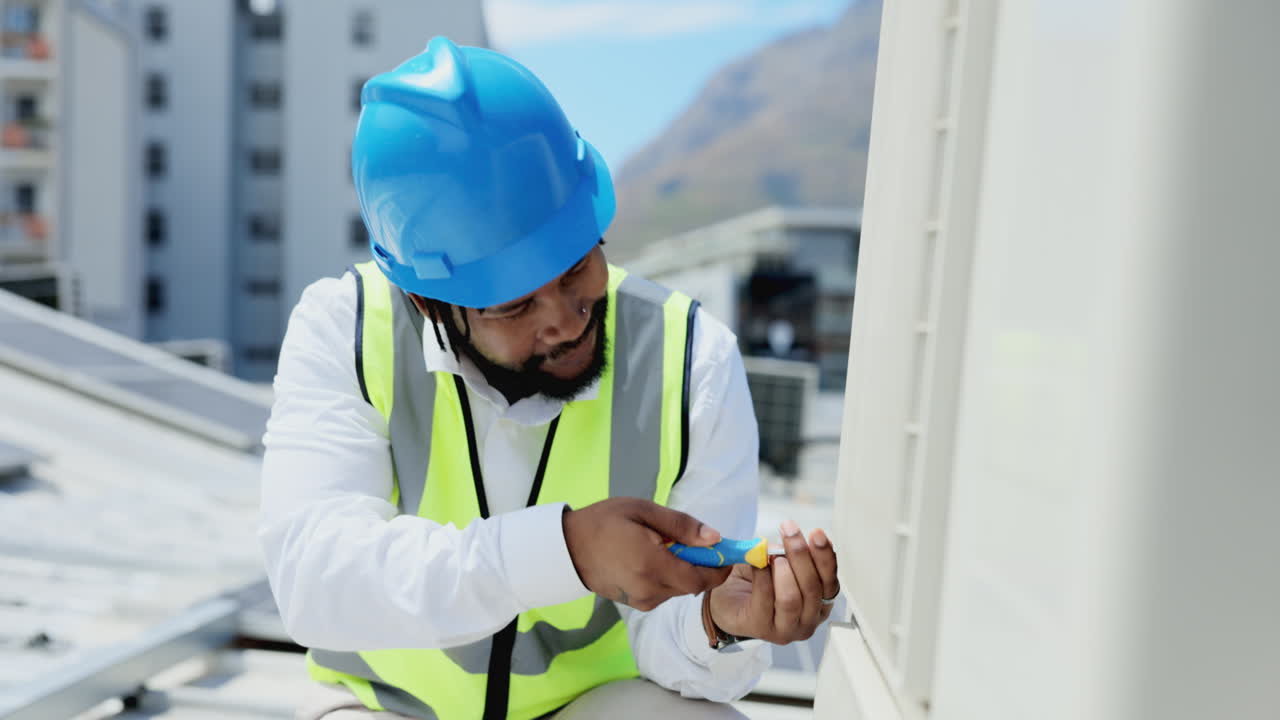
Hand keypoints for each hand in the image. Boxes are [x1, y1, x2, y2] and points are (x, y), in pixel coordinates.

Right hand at [562, 498, 732, 610]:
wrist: (568, 547)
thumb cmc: (605, 522)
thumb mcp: (643, 511)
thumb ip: (681, 526)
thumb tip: (715, 538)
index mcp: (652, 565)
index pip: (701, 578)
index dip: (720, 568)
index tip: (727, 552)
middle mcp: (650, 589)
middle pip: (693, 585)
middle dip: (702, 566)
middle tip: (694, 542)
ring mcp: (642, 600)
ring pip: (680, 589)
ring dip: (683, 570)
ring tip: (665, 546)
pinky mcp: (637, 603)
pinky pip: (664, 591)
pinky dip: (668, 576)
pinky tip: (652, 558)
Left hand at [708, 521, 839, 643]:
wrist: (726, 600)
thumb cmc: (758, 582)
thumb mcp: (780, 561)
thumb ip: (792, 553)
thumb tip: (794, 539)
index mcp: (819, 603)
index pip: (830, 581)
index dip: (825, 556)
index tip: (817, 534)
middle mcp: (807, 620)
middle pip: (813, 588)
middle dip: (801, 555)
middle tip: (789, 531)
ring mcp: (786, 629)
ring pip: (791, 598)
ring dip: (782, 570)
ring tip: (773, 554)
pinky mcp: (761, 628)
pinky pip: (765, 600)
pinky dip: (762, 577)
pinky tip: (757, 564)